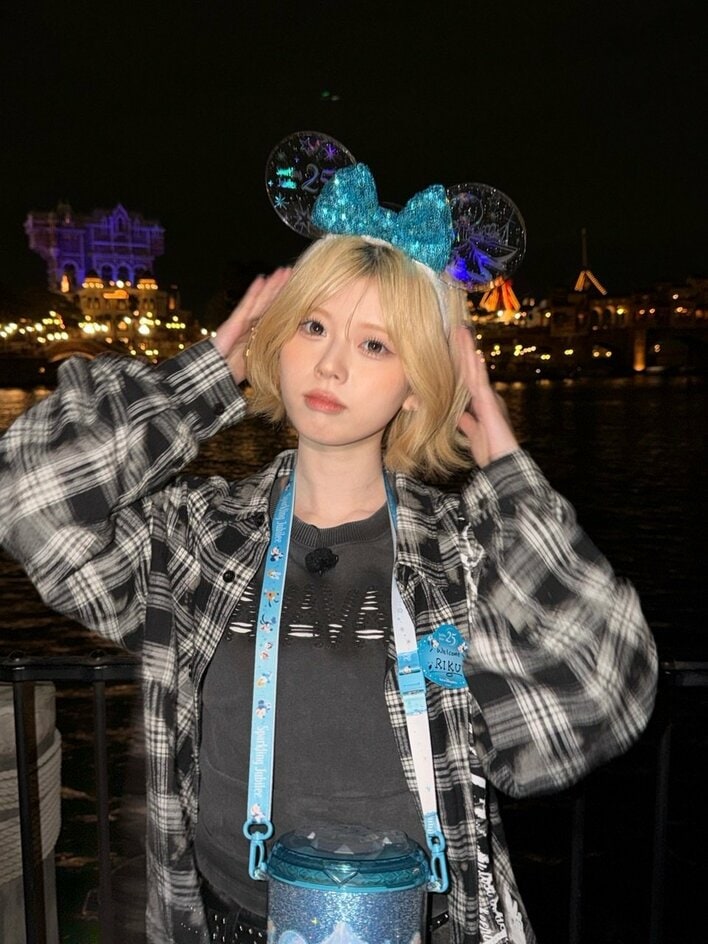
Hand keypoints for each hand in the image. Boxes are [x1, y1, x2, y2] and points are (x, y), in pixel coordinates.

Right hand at [213, 267, 290, 383]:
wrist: (211, 377)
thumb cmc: (231, 373)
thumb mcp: (257, 364)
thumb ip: (270, 357)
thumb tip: (293, 360)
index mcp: (257, 334)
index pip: (274, 314)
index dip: (285, 301)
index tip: (299, 290)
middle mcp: (249, 325)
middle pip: (268, 303)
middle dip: (279, 287)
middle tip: (292, 272)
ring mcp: (240, 322)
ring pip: (259, 300)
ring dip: (271, 285)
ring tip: (282, 271)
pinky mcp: (232, 322)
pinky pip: (245, 305)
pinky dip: (253, 292)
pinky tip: (261, 279)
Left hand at [454, 326, 518, 467]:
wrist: (503, 464)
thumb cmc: (491, 452)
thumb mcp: (473, 434)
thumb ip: (467, 422)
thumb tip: (458, 414)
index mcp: (482, 403)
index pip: (468, 378)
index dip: (461, 362)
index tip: (452, 345)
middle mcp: (487, 397)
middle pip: (471, 369)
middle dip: (464, 349)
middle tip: (457, 328)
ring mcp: (489, 398)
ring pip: (475, 370)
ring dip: (468, 350)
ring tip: (461, 331)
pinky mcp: (489, 403)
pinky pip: (480, 382)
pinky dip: (476, 368)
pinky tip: (472, 353)